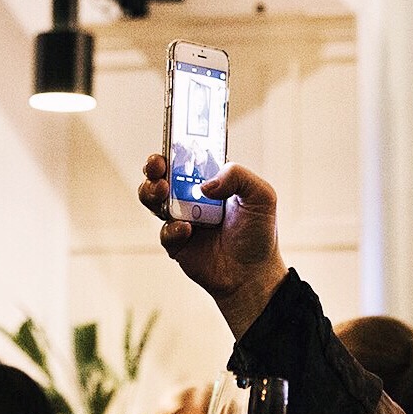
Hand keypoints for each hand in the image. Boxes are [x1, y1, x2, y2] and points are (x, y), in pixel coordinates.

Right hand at [138, 155, 287, 335]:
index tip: (171, 139)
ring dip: (151, 191)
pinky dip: (172, 229)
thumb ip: (238, 176)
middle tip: (157, 166)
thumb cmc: (258, 233)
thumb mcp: (261, 196)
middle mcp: (193, 196)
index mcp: (212, 180)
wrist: (253, 274)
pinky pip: (164, 231)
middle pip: (163, 174)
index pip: (189, 157)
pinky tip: (188, 230)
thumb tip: (206, 184)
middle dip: (154, 166)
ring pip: (154, 199)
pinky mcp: (176, 243)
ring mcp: (182, 218)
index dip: (177, 146)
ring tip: (162, 190)